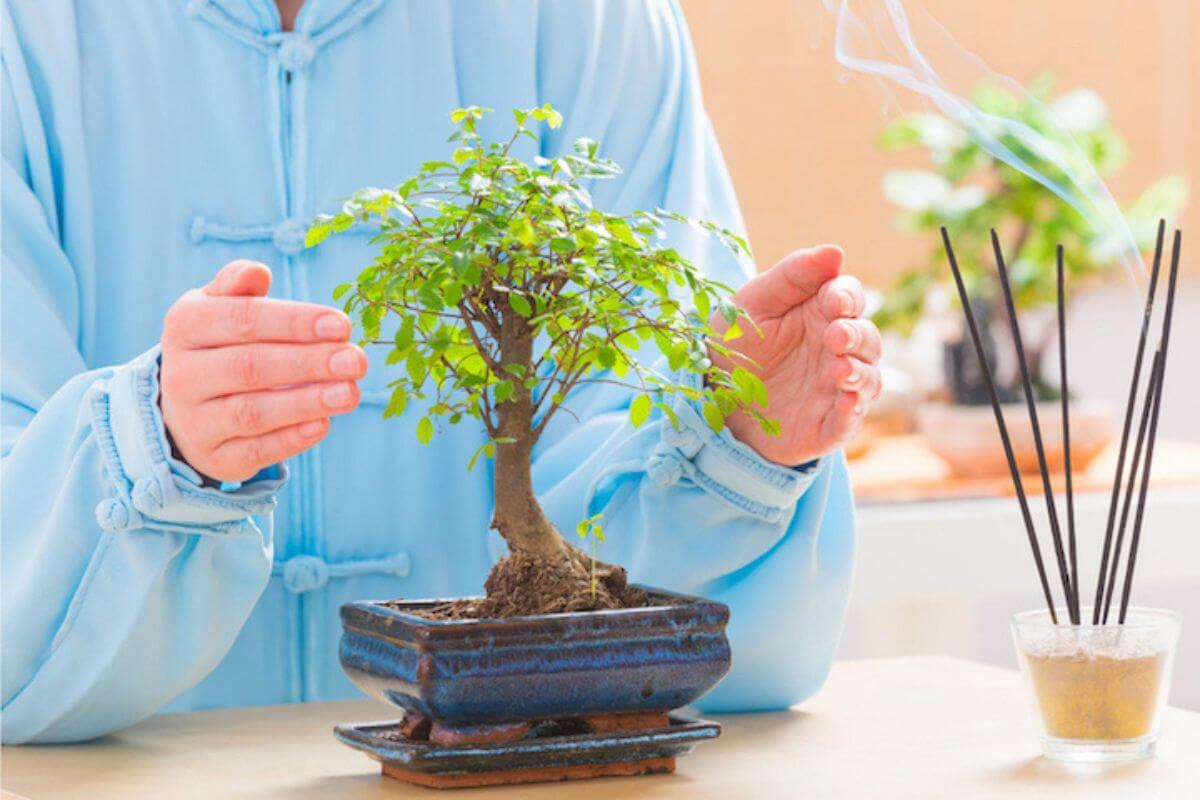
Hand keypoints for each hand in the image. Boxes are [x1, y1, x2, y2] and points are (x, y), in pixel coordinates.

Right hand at [160, 260, 366, 482]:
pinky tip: (323, 424)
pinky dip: (290, 439)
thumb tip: (256, 271)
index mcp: (185, 327)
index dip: (294, 322)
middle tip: (356, 360)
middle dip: (309, 363)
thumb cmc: (219, 346)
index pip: (242, 320)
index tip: (341, 325)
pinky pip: (254, 451)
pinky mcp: (214, 459)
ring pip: (252, 412)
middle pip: (251, 367)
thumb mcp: (218, 309)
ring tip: (350, 393)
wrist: (184, 409)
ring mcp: (194, 421)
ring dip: (306, 402)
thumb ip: (238, 287)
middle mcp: (182, 375)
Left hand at [712, 245, 881, 464]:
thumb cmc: (733, 343)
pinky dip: (852, 412)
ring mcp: (835, 389)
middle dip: (857, 335)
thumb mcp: (753, 303)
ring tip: (839, 368)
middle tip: (835, 335)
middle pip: (867, 338)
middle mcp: (835, 350)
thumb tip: (835, 252)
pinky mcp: (827, 426)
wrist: (707, 396)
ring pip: (868, 378)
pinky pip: (849, 421)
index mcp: (821, 314)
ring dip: (860, 371)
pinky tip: (845, 401)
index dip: (848, 297)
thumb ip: (792, 276)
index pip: (850, 298)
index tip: (835, 301)